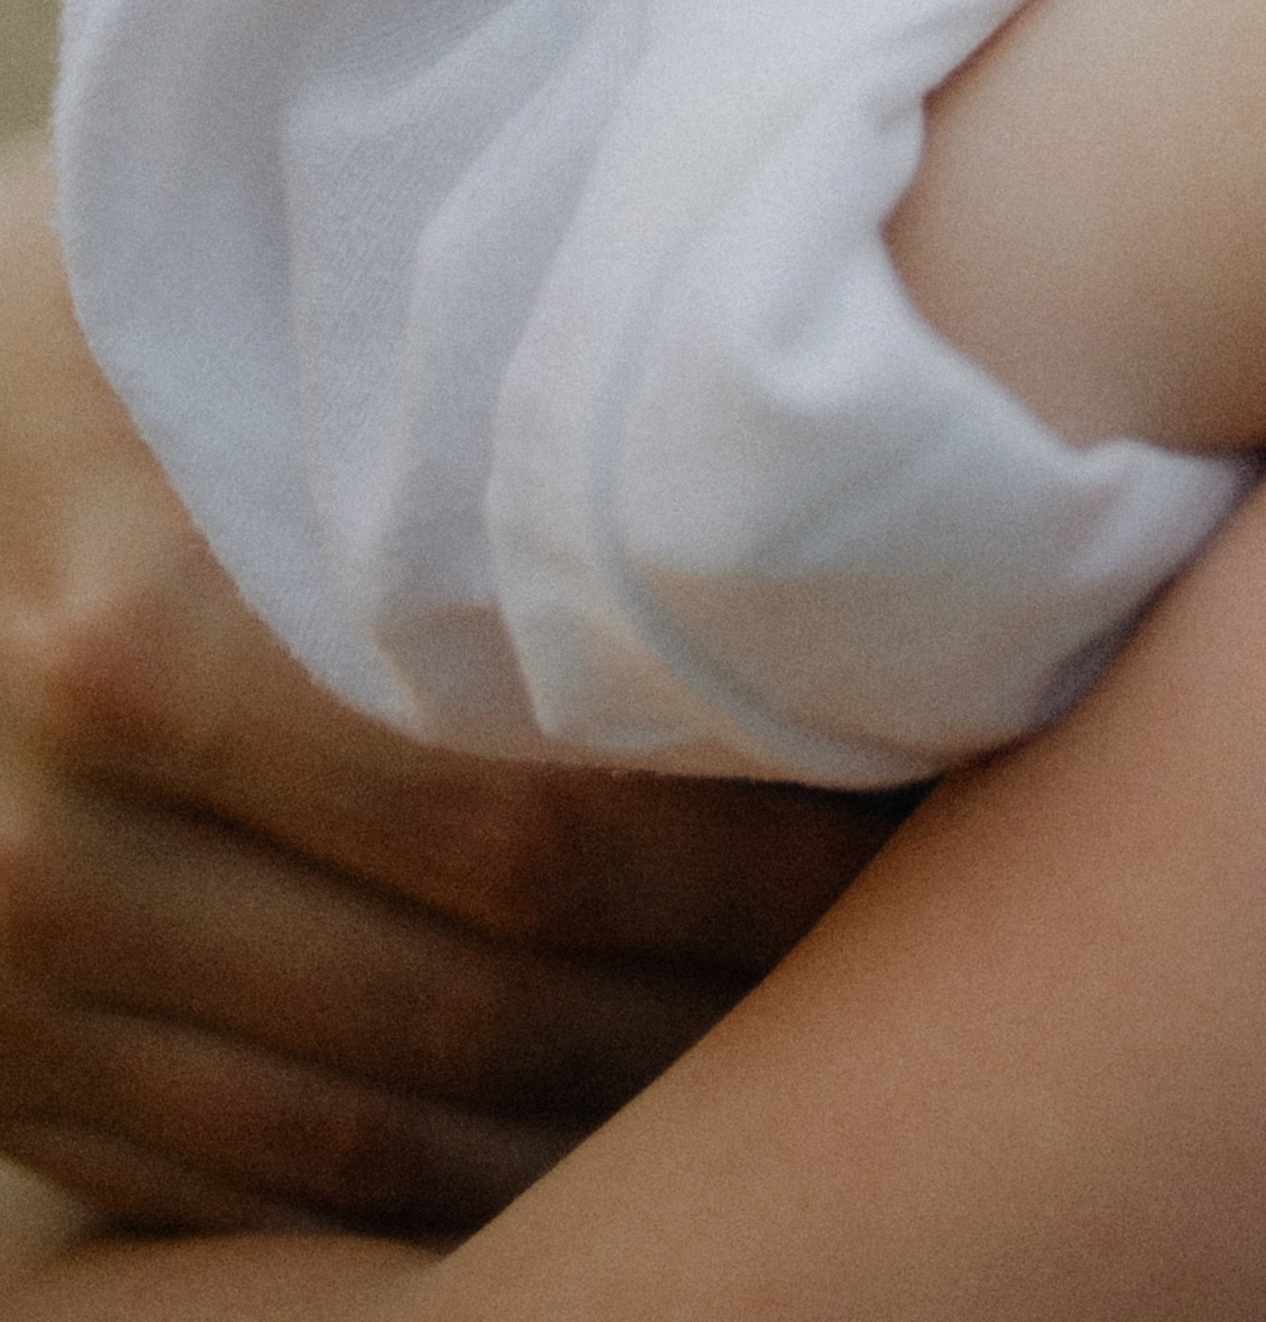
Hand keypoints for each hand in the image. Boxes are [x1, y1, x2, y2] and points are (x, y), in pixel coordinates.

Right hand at [0, 144, 893, 1240]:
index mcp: (141, 646)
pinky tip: (613, 1128)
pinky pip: (267, 1188)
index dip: (751, 853)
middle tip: (914, 948)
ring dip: (619, 1115)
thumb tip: (748, 438)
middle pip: (481, 997)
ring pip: (389, 1134)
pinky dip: (459, 1195)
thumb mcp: (231, 332)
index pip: (529, 823)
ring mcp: (15, 986)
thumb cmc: (96, 339)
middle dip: (722, 994)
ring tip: (804, 1049)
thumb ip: (442, 399)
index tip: (914, 809)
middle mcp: (59, 848)